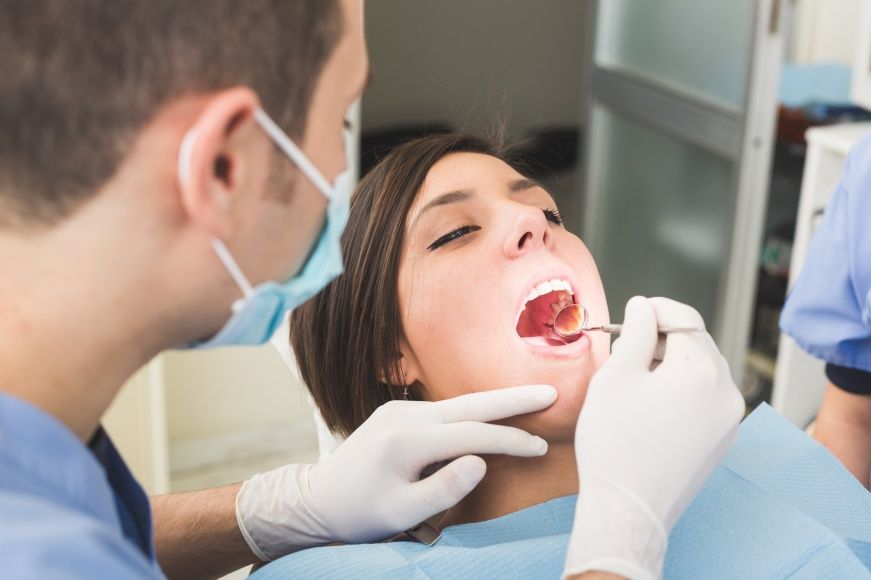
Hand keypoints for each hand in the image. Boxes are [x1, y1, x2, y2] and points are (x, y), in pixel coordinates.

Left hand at [236, 384, 556, 560]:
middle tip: (551, 391)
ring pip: (459, 403)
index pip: (472, 435)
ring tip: (531, 399)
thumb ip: (443, 488)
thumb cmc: (360, 513)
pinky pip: (444, 409)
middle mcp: (405, 415)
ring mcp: (400, 411)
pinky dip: (473, 410)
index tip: (542, 447)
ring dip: (495, 403)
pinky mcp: (397, 414)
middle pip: (470, 404)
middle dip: (513, 399)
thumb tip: (480, 461)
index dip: (510, 440)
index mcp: (407, 440)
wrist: (317, 499)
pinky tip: (491, 412)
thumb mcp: (401, 513)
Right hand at [564, 297, 744, 579]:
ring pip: (703, 371)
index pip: (685, 319)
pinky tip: (651, 402)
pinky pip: (706, 398)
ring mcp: (729, 420)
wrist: (628, 508)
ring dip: (673, 362)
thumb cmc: (615, 443)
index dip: (656, 309)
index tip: (633, 311)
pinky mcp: (722, 440)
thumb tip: (644, 307)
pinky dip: (682, 388)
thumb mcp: (617, 377)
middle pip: (698, 343)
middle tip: (627, 346)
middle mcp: (727, 393)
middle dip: (664, 337)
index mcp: (702, 371)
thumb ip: (635, 333)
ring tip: (636, 376)